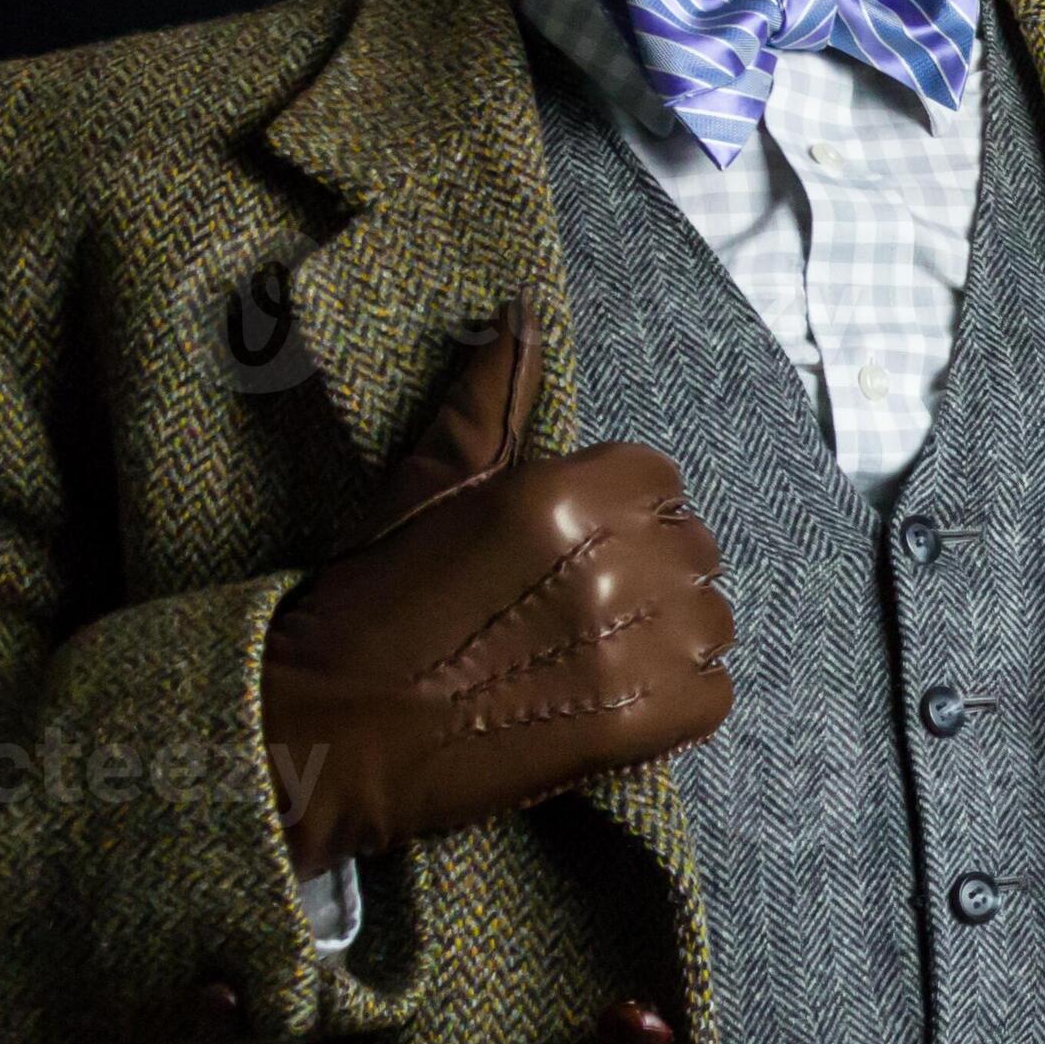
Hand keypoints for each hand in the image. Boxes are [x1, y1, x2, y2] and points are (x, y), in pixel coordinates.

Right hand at [260, 303, 734, 880]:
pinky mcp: (640, 728)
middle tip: (584, 598)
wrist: (331, 734)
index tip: (583, 536)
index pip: (659, 478)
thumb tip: (520, 310)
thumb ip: (488, 399)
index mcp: (558, 499)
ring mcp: (629, 654)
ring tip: (604, 648)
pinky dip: (682, 696)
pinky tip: (622, 694)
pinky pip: (714, 693)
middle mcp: (605, 570)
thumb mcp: (424, 489)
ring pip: (711, 619)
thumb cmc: (369, 604)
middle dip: (650, 566)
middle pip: (692, 547)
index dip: (625, 505)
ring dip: (672, 632)